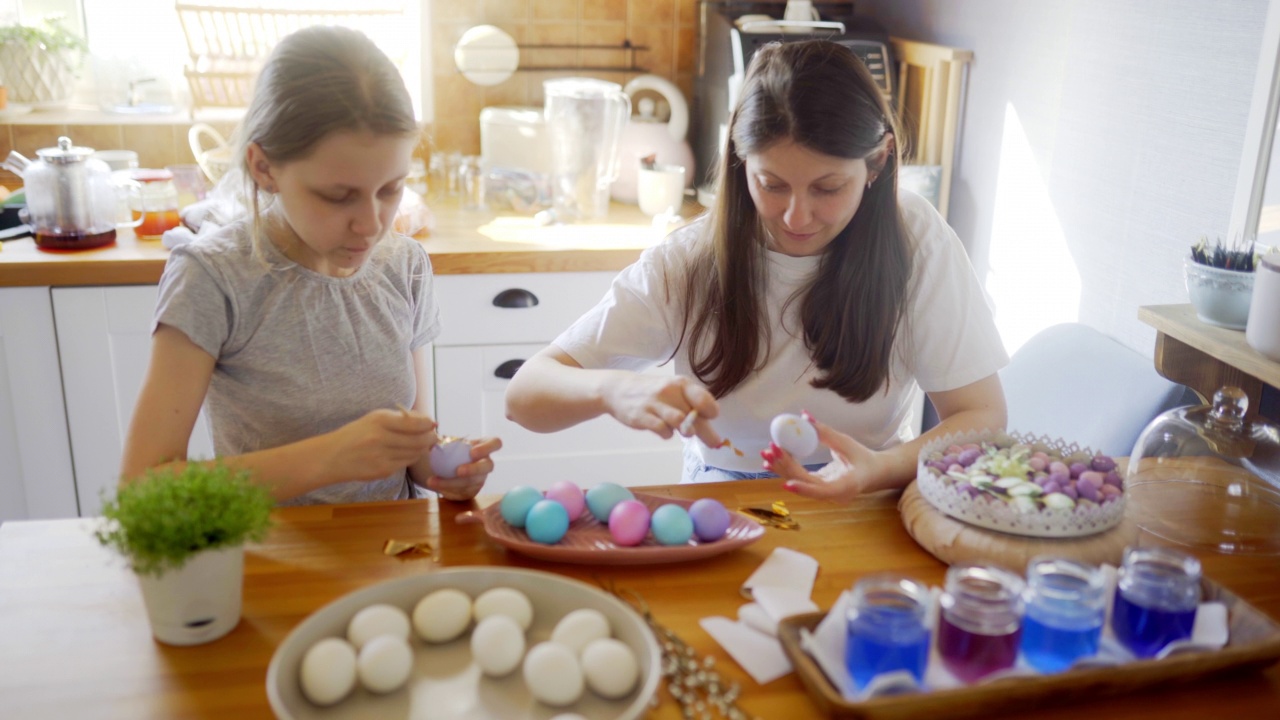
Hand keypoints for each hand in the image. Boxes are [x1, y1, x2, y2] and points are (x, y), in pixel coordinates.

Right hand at [322, 409, 437, 484]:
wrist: (331, 457)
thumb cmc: (355, 434)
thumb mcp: (373, 419)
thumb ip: (398, 419)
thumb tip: (426, 422)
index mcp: (379, 420)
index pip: (413, 423)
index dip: (428, 424)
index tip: (433, 424)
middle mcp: (381, 437)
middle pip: (418, 440)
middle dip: (430, 438)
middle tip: (434, 436)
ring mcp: (382, 456)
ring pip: (415, 453)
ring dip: (423, 448)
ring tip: (423, 444)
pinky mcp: (383, 471)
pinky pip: (405, 463)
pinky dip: (411, 457)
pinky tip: (408, 453)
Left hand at [424, 436, 502, 501]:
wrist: (439, 465)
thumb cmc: (446, 448)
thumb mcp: (444, 440)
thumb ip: (440, 438)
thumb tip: (432, 434)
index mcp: (484, 445)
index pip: (495, 443)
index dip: (486, 448)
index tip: (472, 452)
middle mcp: (486, 463)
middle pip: (488, 466)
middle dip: (474, 469)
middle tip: (458, 471)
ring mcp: (480, 479)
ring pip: (471, 483)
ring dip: (451, 482)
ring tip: (432, 480)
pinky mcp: (471, 491)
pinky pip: (461, 493)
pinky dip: (446, 489)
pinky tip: (435, 485)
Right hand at [600, 374, 721, 445]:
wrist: (618, 389)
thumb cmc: (653, 392)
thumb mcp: (673, 390)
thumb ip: (691, 404)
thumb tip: (710, 424)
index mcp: (681, 383)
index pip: (703, 398)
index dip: (711, 411)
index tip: (712, 418)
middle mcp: (669, 391)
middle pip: (694, 415)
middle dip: (706, 432)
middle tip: (714, 443)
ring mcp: (655, 404)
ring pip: (679, 422)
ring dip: (687, 431)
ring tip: (685, 433)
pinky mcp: (642, 417)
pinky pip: (662, 430)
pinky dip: (667, 434)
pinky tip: (664, 430)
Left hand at [761, 413, 887, 502]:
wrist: (872, 474)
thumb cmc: (863, 458)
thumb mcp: (847, 443)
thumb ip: (825, 433)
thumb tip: (804, 416)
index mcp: (846, 487)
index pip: (823, 491)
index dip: (804, 488)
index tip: (787, 483)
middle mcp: (833, 495)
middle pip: (805, 483)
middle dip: (785, 467)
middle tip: (772, 448)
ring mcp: (824, 494)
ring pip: (799, 483)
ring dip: (781, 468)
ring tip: (766, 453)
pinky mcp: (817, 489)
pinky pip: (799, 480)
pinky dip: (786, 470)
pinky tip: (770, 462)